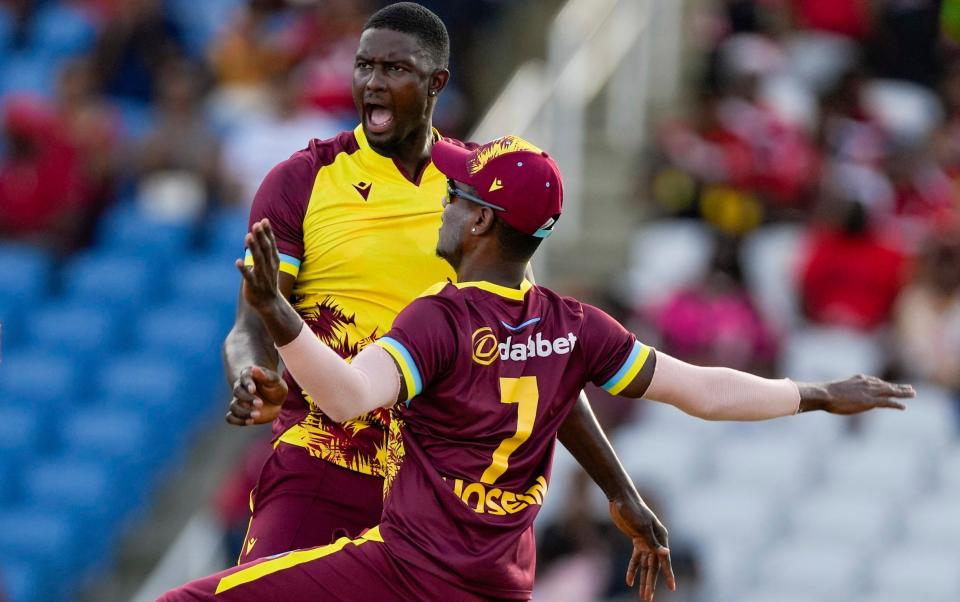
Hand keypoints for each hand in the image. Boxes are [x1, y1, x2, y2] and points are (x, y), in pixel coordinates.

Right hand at [225, 365, 287, 425]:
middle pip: (237, 392)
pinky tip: (250, 421)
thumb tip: (254, 368)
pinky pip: (230, 417)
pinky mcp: (240, 413)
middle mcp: (241, 388)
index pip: (244, 377)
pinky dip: (237, 421)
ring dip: (243, 412)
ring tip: (257, 415)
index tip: (253, 389)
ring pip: (233, 406)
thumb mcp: (275, 380)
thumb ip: (265, 376)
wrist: (275, 400)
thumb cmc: (275, 387)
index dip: (247, 383)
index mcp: (249, 376)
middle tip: (260, 403)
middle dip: (247, 399)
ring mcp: (239, 401)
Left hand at [236, 218, 281, 311]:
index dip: (268, 233)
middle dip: (261, 237)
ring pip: (257, 260)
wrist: (269, 303)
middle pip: (265, 250)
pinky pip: (248, 277)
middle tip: (256, 225)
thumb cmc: (268, 280)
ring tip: (248, 236)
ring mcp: (261, 276)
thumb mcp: (270, 264)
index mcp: (273, 261)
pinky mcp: (253, 286)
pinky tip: (237, 262)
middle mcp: (268, 267)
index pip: (271, 245)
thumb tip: (260, 231)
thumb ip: (265, 249)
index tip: (264, 220)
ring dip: (253, 248)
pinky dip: (244, 269)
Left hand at [609, 497, 675, 600]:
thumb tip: (666, 554)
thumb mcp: (642, 526)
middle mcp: (655, 541)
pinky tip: (629, 582)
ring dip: (643, 580)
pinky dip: (632, 570)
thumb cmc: (634, 509)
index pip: (664, 560)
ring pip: (645, 565)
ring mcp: (645, 542)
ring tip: (642, 596)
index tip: (672, 588)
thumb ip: (652, 542)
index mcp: (661, 537)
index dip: (668, 575)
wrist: (621, 498)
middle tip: (648, 598)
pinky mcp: (636, 541)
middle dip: (651, 583)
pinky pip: (636, 559)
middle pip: (653, 566)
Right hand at [798, 375, 914, 414]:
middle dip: (898, 386)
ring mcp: (869, 392)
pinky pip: (887, 402)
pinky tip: (904, 406)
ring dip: (902, 393)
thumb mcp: (833, 390)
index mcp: (858, 379)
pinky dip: (896, 403)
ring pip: (890, 391)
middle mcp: (866, 383)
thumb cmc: (824, 393)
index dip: (885, 384)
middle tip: (909, 388)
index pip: (875, 381)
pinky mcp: (870, 401)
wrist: (825, 394)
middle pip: (886, 384)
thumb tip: (828, 394)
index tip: (891, 385)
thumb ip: (838, 391)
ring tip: (913, 394)